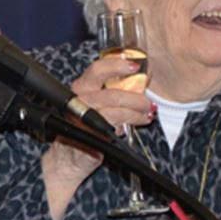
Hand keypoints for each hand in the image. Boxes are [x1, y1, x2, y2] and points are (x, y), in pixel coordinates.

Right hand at [42, 56, 154, 186]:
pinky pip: (112, 129)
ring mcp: (82, 120)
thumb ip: (115, 89)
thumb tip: (142, 79)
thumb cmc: (87, 124)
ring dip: (135, 113)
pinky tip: (135, 123)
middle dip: (135, 98)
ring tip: (147, 114)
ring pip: (114, 112)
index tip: (134, 66)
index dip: (116, 65)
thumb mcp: (99, 101)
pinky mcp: (88, 137)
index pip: (97, 70)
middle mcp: (79, 101)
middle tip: (148, 102)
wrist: (71, 154)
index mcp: (81, 87)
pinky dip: (127, 126)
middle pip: (111, 94)